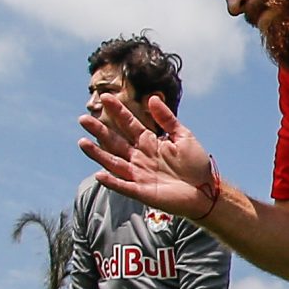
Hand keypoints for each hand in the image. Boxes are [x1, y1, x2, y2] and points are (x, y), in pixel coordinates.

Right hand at [80, 92, 220, 219]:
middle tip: (83, 119)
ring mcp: (139, 175)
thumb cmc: (196, 164)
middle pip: (115, 141)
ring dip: (98, 154)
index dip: (118, 111)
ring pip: (113, 163)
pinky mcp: (142, 192)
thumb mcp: (183, 136)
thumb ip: (167, 119)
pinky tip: (99, 174)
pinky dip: (112, 181)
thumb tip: (152, 98)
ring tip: (82, 142)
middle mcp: (140, 157)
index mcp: (149, 143)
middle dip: (100, 130)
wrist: (207, 191)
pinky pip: (124, 185)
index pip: (129, 124)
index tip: (105, 97)